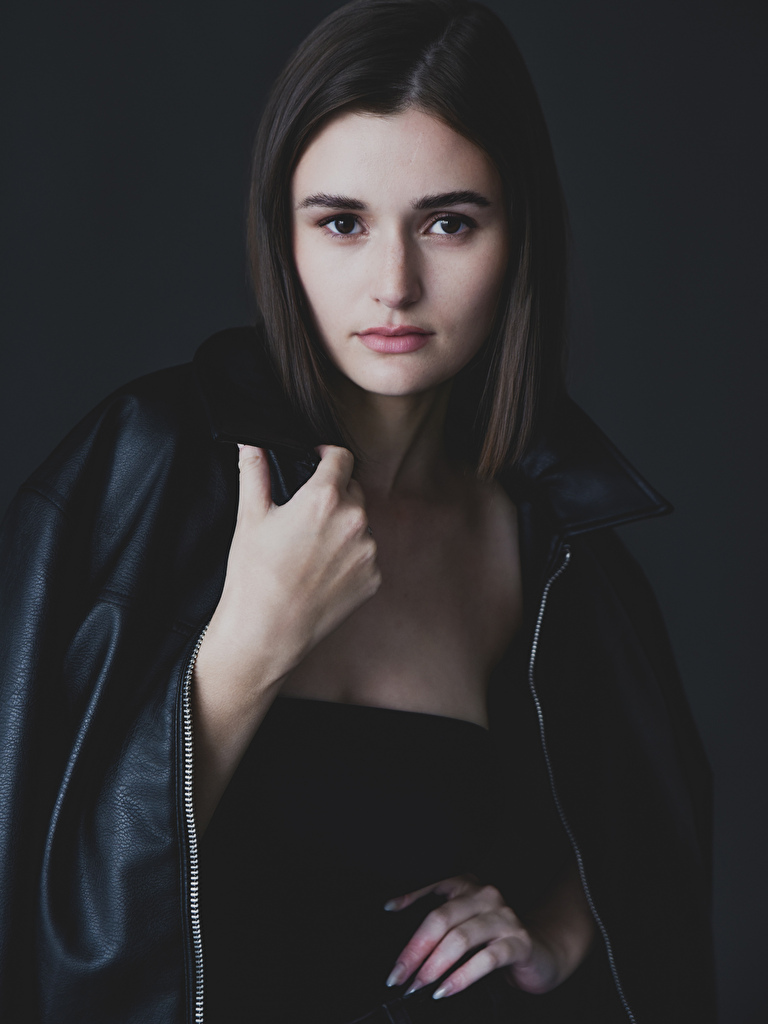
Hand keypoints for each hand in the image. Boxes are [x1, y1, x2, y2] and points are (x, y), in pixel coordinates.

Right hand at [191, 443, 380, 832]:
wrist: (265, 632)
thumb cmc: (254, 576)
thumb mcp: (250, 517)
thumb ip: (254, 472)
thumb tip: (252, 445)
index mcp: (325, 498)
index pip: (342, 457)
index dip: (326, 455)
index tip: (317, 460)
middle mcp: (355, 521)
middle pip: (352, 490)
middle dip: (333, 495)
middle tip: (304, 516)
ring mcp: (368, 552)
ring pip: (360, 525)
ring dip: (341, 528)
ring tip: (309, 551)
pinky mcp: (373, 578)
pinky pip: (364, 556)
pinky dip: (348, 559)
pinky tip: (321, 573)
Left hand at [383, 873, 566, 999]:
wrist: (542, 953)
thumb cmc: (496, 940)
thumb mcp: (466, 926)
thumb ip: (441, 926)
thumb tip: (405, 948)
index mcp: (468, 887)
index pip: (434, 888)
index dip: (410, 898)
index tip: (389, 911)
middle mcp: (485, 897)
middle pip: (441, 918)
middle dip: (415, 949)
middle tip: (398, 975)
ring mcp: (503, 918)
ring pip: (460, 938)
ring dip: (434, 966)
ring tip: (418, 986)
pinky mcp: (518, 943)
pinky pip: (485, 959)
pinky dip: (461, 977)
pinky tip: (445, 990)